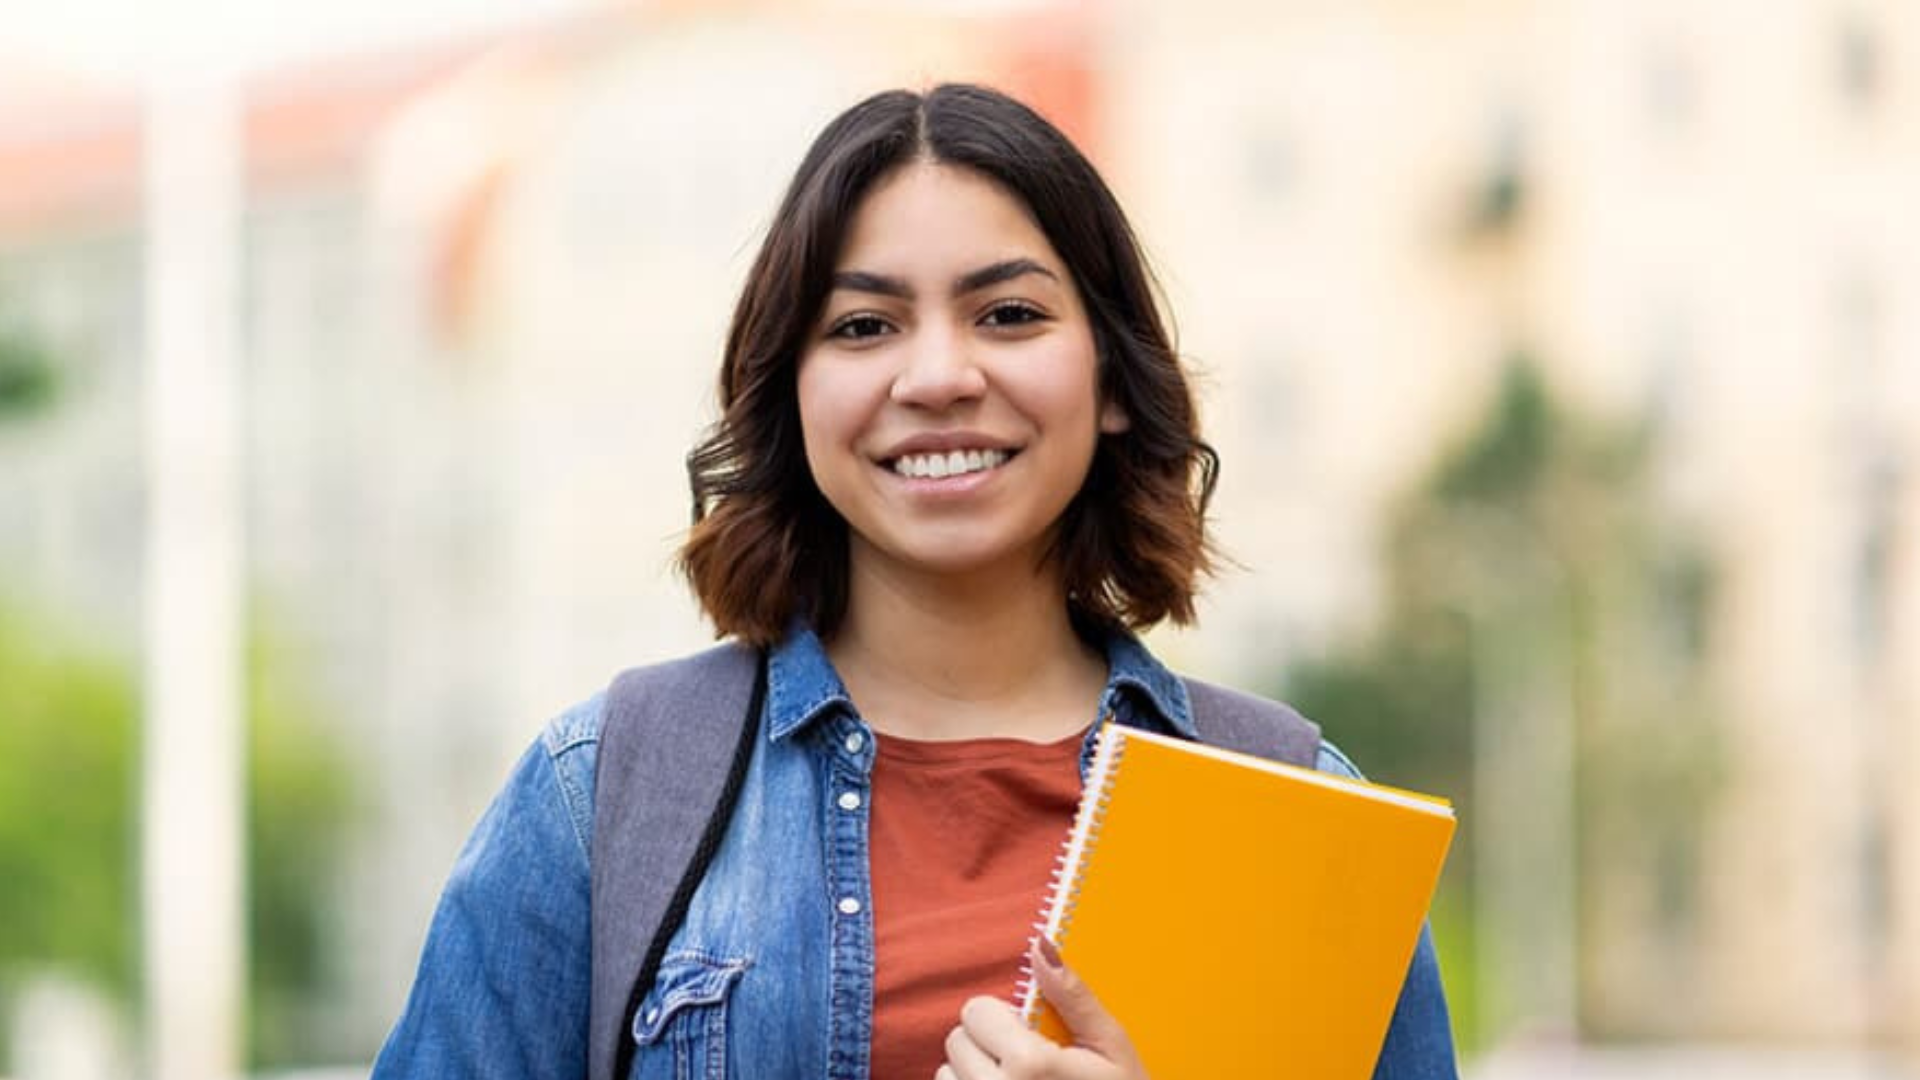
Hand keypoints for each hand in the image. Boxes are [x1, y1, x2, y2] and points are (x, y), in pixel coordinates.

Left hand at [935, 938, 1146, 1079]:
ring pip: (947, 1076)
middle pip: (956, 1041)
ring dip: (975, 1077)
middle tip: (1027, 1066)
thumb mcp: (1111, 1047)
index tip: (1032, 1036)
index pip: (976, 1010)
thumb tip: (1041, 945)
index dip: (1005, 1017)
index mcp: (1030, 1066)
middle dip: (988, 1045)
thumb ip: (1072, 996)